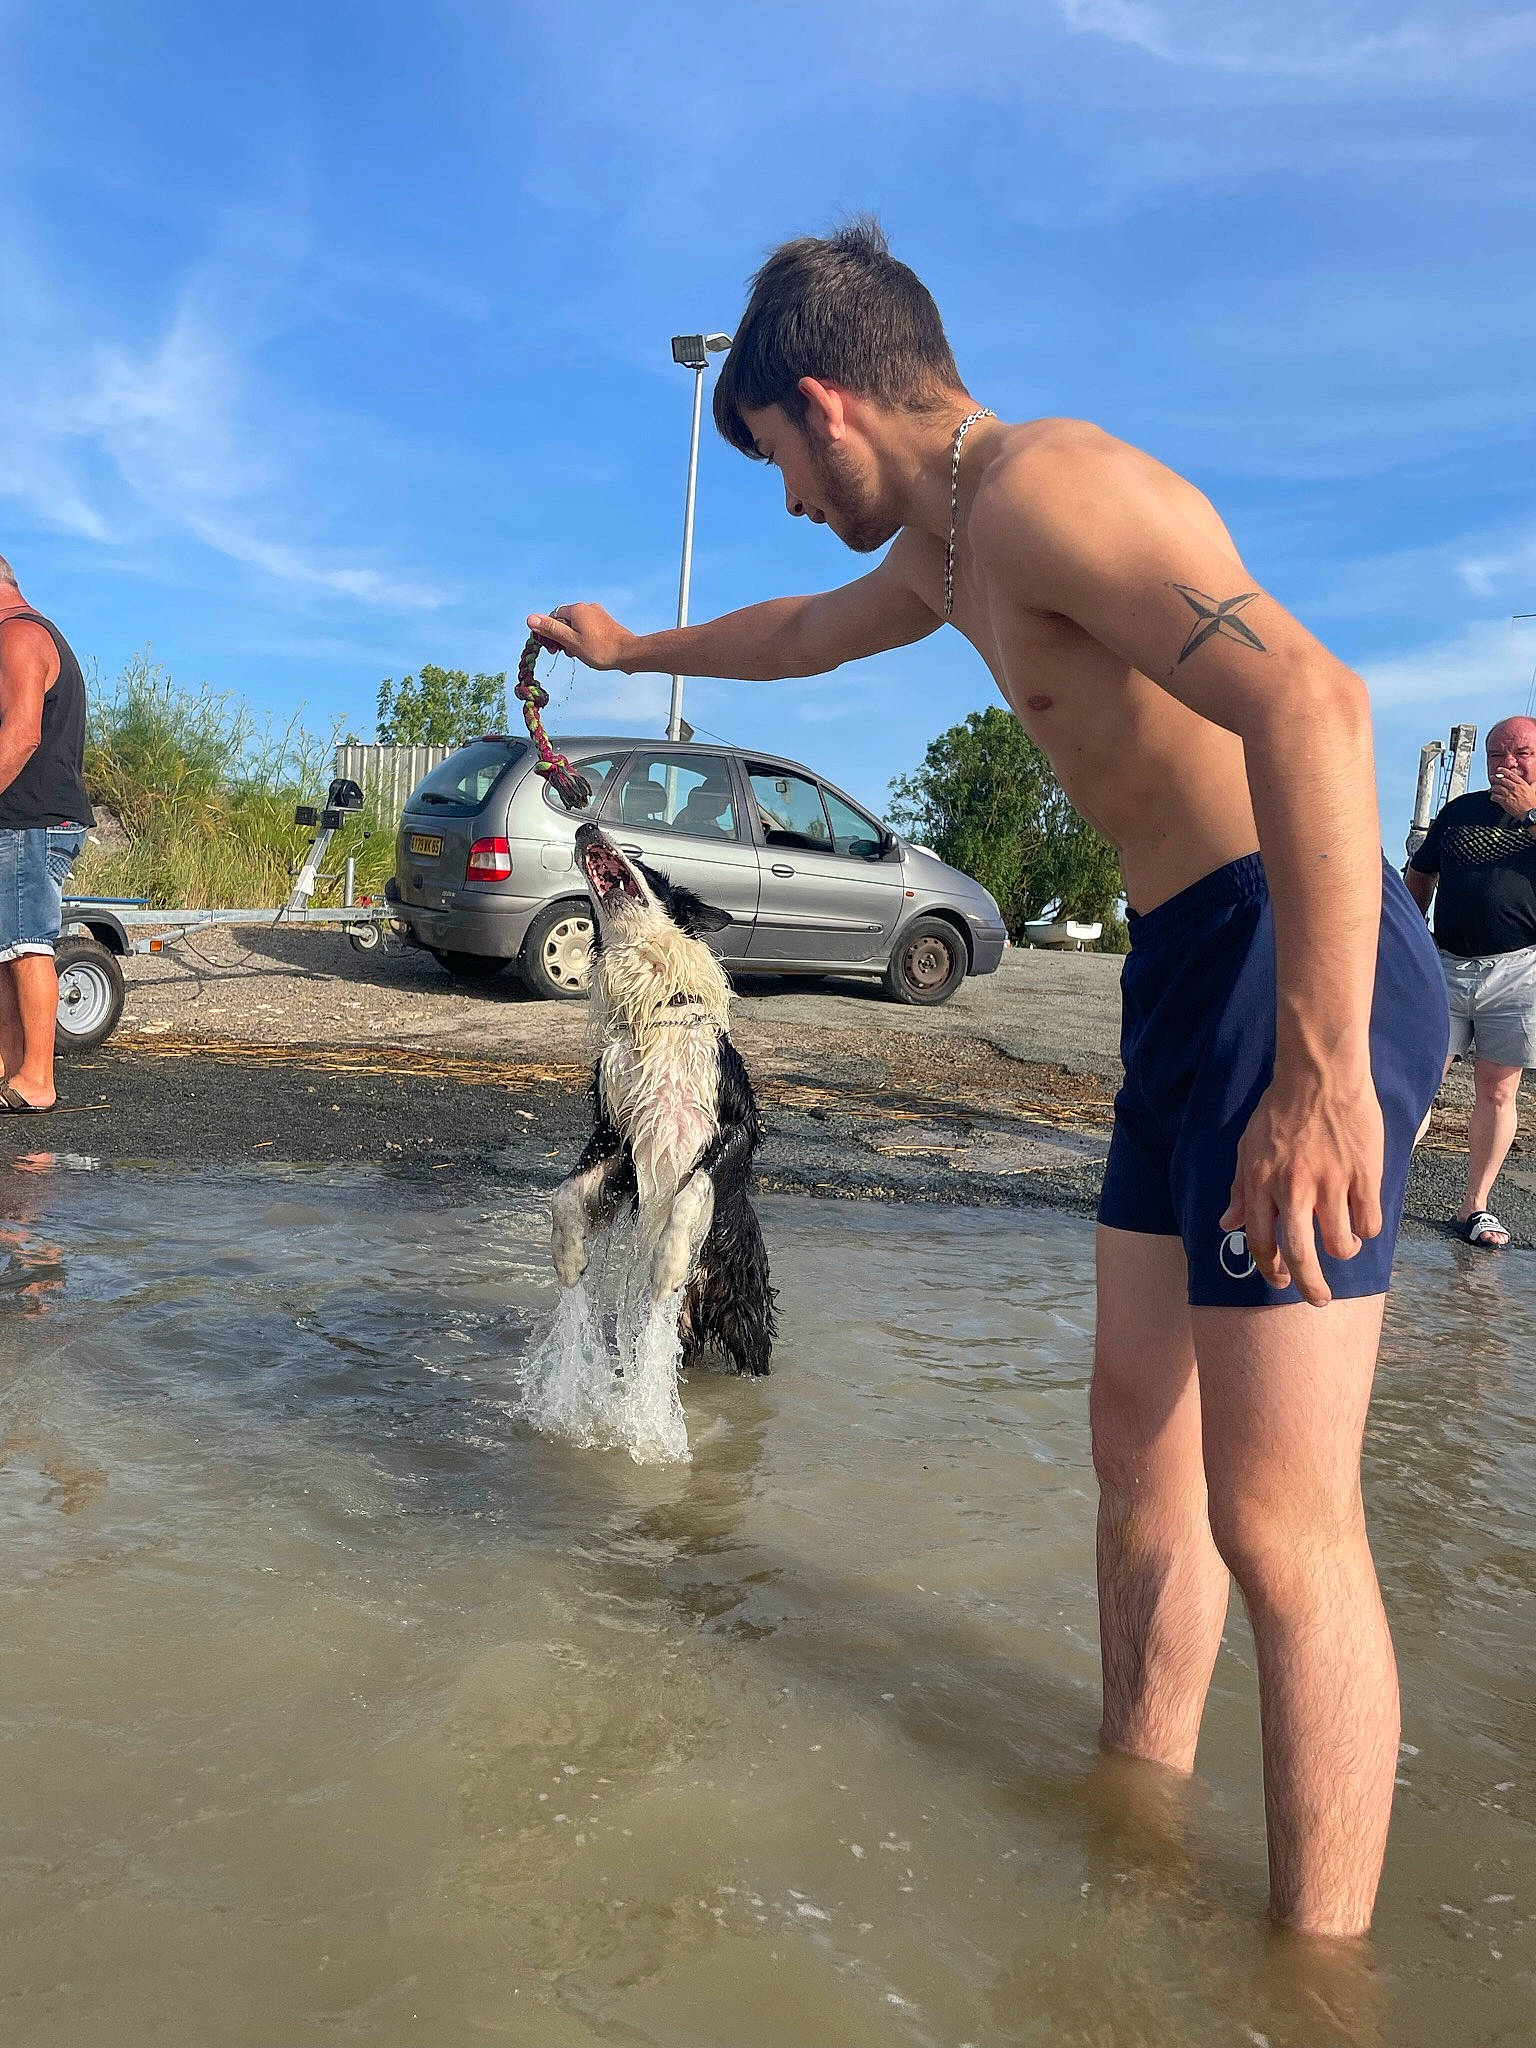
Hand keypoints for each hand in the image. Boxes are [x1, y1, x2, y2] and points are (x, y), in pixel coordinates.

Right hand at [526, 603, 634, 672]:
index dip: (549, 632)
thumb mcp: (571, 641)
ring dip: (572, 639)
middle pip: (565, 620)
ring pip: (576, 625)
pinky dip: (583, 638)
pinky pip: (587, 627)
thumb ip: (551, 629)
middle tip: (566, 652)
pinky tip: (589, 650)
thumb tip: (530, 618)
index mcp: (576, 609)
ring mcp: (598, 613)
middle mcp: (587, 607)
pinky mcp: (605, 622)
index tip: (551, 648)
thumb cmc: (600, 649)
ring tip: (579, 653)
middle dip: (561, 636)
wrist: (629, 653)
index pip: (553, 616)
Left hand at [1221, 1066, 1383, 1305]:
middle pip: (1300, 1256)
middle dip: (1309, 1287)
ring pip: (1340, 1244)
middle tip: (1318, 1299)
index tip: (1280, 1280)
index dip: (1271, 1270)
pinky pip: (1368, 1223)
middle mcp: (1293, 1189)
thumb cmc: (1280, 1109)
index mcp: (1261, 1184)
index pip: (1262, 1243)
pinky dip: (1366, 1230)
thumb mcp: (1247, 1147)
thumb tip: (1227, 1224)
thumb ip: (1240, 1189)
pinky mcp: (1363, 1176)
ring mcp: (1330, 1184)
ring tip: (1345, 1245)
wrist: (1319, 1075)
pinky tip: (1362, 1221)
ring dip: (1343, 1252)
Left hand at [1490, 765, 1535, 820]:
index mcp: (1521, 784)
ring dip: (1492, 788)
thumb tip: (1534, 783)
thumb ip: (1533, 786)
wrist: (1530, 813)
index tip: (1499, 769)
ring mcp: (1509, 794)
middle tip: (1492, 778)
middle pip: (1501, 780)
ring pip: (1497, 788)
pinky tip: (1493, 797)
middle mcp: (1514, 787)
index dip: (1503, 771)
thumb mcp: (1534, 791)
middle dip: (1495, 778)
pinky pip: (1495, 797)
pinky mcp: (1505, 801)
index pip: (1510, 774)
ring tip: (1491, 789)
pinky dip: (1492, 796)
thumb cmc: (1532, 803)